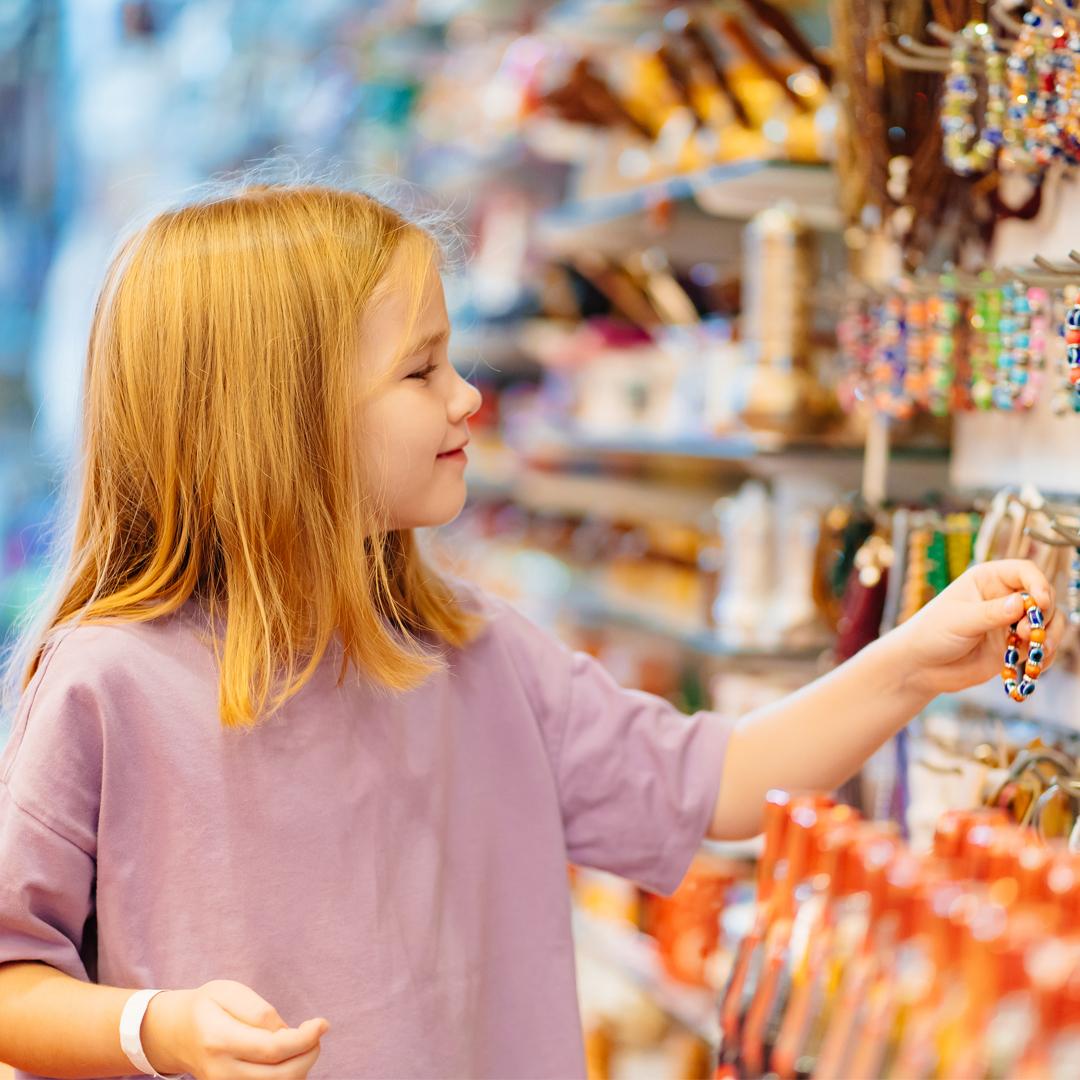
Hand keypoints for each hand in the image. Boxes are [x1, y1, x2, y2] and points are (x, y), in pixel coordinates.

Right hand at [140, 980, 328, 1079]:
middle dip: (308, 1055)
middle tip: (315, 1033)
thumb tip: (287, 1034)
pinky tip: (289, 1057)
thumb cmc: (207, 1006)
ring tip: (301, 1042)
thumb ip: (260, 1012)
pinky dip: (287, 1076)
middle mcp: (220, 1071)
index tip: (323, 1023)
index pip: (272, 1049)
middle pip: (280, 1077)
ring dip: (300, 1067)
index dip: (305, 1039)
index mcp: (219, 1039)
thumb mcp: (230, 992)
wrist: (176, 1033)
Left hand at [889, 559, 1065, 698]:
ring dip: (1050, 636)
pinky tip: (1035, 666)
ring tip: (1038, 650)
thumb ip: (990, 613)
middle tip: (1027, 633)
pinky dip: (1045, 655)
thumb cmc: (931, 634)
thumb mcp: (959, 620)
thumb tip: (1022, 603)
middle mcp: (1004, 597)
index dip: (1038, 583)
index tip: (1040, 603)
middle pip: (1043, 598)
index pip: (1024, 571)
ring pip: (1049, 623)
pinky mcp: (1015, 646)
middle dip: (1044, 616)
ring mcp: (1011, 622)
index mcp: (987, 579)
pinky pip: (1042, 646)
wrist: (921, 667)